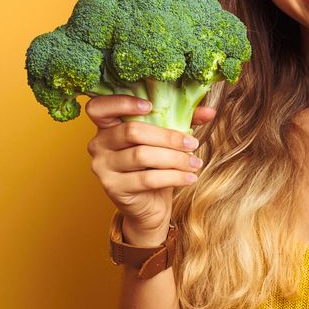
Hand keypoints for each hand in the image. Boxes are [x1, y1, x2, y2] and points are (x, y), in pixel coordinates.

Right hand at [84, 95, 214, 244]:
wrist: (149, 206)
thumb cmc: (156, 167)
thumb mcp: (167, 141)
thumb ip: (183, 121)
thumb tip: (210, 111)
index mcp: (106, 127)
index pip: (98, 107)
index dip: (121, 103)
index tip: (150, 105)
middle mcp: (98, 145)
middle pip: (132, 131)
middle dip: (168, 137)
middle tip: (192, 143)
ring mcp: (102, 167)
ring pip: (142, 155)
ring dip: (175, 158)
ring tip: (195, 163)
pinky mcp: (113, 188)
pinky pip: (147, 178)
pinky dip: (173, 177)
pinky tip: (190, 177)